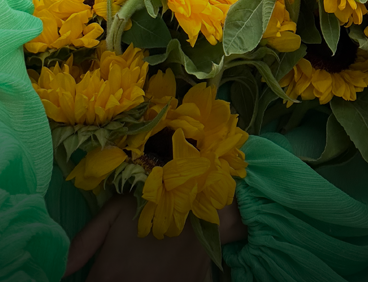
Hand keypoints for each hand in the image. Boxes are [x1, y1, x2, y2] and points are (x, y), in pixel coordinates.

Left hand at [64, 194, 244, 280]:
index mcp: (108, 276)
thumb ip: (84, 242)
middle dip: (114, 281)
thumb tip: (61, 270)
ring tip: (141, 267)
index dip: (96, 280)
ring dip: (135, 280)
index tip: (102, 273)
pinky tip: (160, 270)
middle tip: (125, 267)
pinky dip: (158, 281)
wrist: (198, 201)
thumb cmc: (151, 203)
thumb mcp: (113, 213)